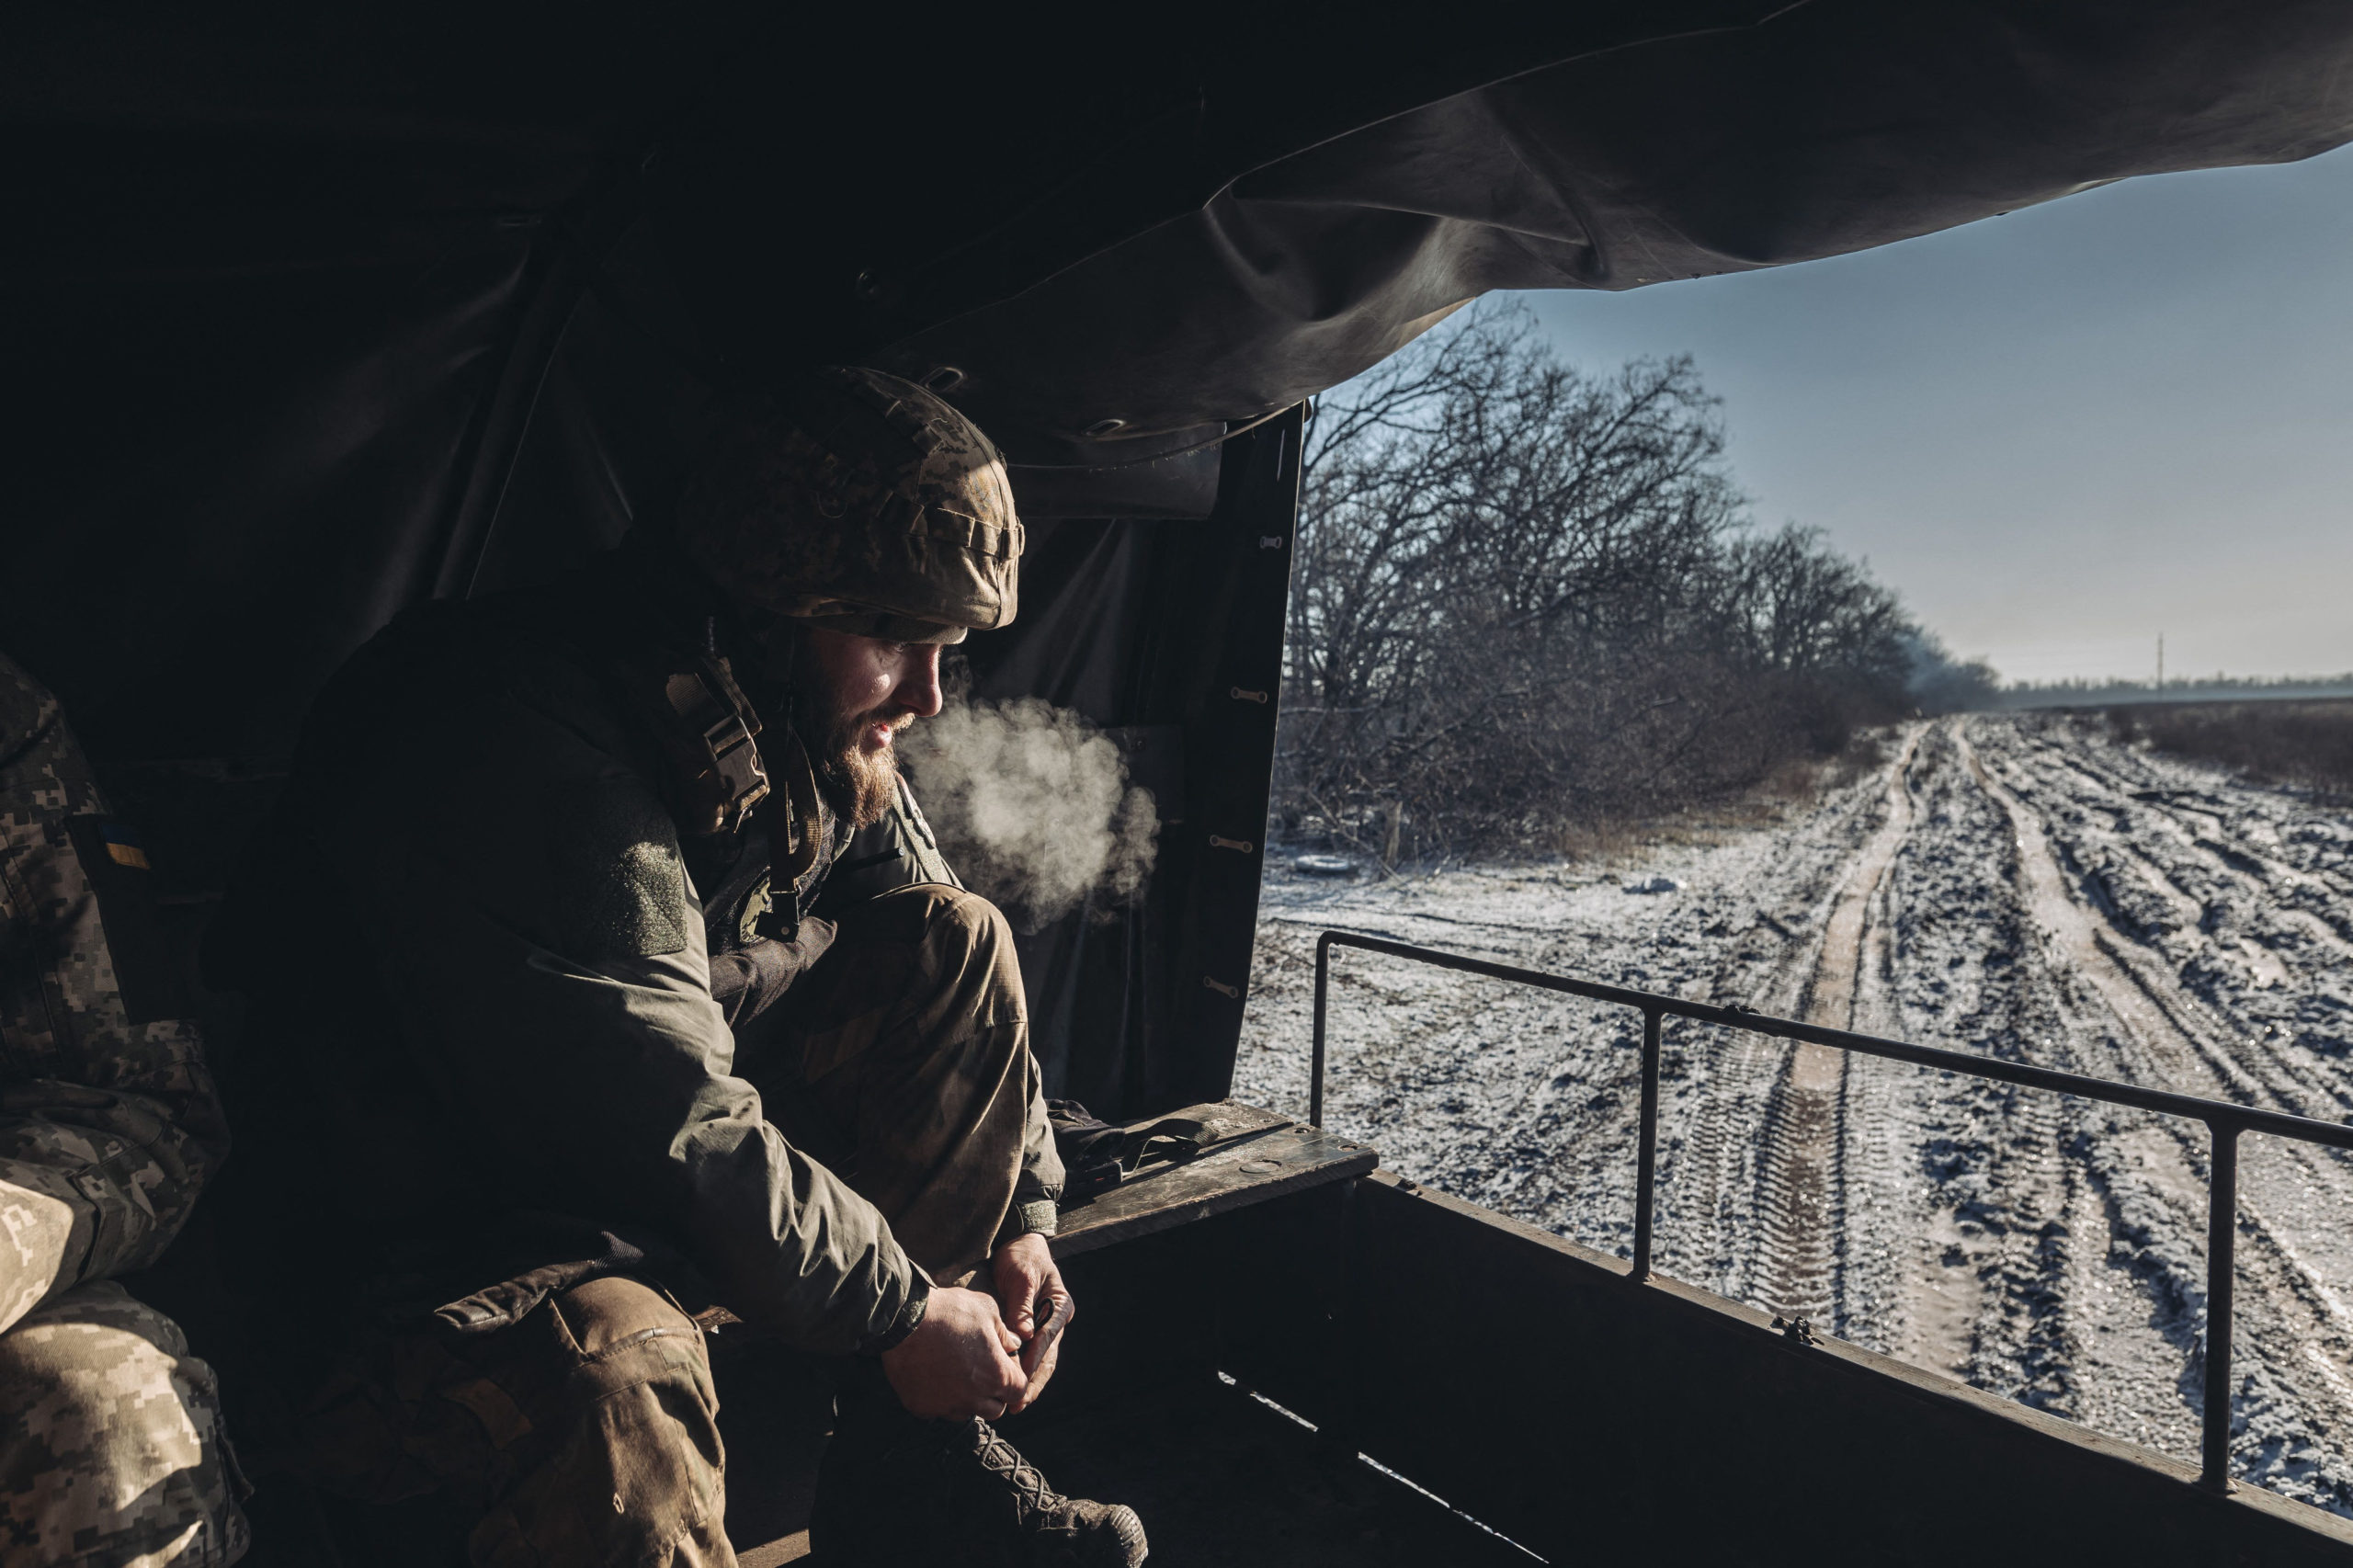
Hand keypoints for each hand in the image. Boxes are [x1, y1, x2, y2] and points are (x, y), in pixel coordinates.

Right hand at [879, 1285, 1025, 1419]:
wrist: (903, 1320)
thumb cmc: (949, 1311)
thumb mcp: (987, 1310)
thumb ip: (1005, 1333)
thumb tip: (1013, 1345)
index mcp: (996, 1376)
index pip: (1018, 1390)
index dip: (1013, 1377)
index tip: (1001, 1364)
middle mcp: (974, 1399)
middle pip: (995, 1409)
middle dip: (993, 1393)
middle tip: (979, 1370)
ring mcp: (947, 1406)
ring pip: (966, 1413)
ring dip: (967, 1399)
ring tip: (955, 1373)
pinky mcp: (923, 1408)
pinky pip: (938, 1411)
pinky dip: (939, 1399)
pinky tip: (933, 1376)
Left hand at [991, 1232, 1073, 1414]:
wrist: (1017, 1245)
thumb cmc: (1021, 1256)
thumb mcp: (1021, 1275)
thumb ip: (1022, 1304)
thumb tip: (1023, 1334)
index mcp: (1060, 1304)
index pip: (1048, 1336)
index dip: (1035, 1358)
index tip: (1022, 1377)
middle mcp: (1056, 1319)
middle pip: (1049, 1355)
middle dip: (1035, 1380)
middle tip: (1021, 1401)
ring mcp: (1045, 1326)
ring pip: (1042, 1360)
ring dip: (1031, 1382)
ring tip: (1018, 1404)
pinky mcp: (1032, 1329)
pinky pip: (1030, 1355)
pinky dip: (1023, 1372)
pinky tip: (1013, 1387)